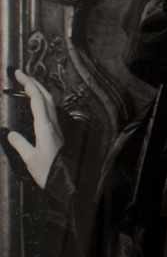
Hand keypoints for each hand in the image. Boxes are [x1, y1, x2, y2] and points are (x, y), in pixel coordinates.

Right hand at [6, 70, 64, 188]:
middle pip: (46, 96)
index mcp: (45, 127)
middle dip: (34, 82)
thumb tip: (10, 133)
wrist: (68, 183)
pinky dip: (41, 102)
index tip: (18, 73)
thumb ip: (20, 145)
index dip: (28, 84)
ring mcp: (57, 128)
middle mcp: (53, 124)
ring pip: (49, 103)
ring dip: (39, 91)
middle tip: (21, 74)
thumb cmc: (50, 172)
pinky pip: (49, 111)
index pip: (37, 99)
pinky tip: (36, 105)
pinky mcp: (57, 134)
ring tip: (27, 85)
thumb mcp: (30, 159)